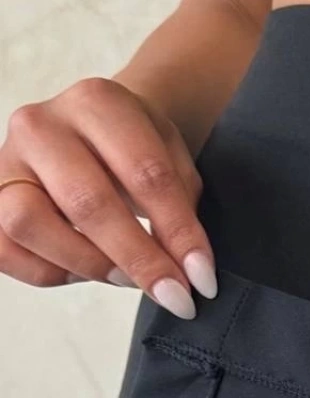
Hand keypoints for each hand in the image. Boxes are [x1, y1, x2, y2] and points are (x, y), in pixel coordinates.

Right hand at [0, 77, 216, 317]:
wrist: (95, 129)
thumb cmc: (137, 150)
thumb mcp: (174, 162)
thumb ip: (181, 210)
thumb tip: (187, 272)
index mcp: (97, 102)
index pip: (145, 173)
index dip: (179, 233)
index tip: (202, 278)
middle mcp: (41, 125)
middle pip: (87, 201)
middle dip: (138, 258)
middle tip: (173, 294)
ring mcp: (6, 161)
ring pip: (28, 223)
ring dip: (87, 264)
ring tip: (125, 276)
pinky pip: (3, 249)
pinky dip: (47, 273)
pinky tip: (84, 272)